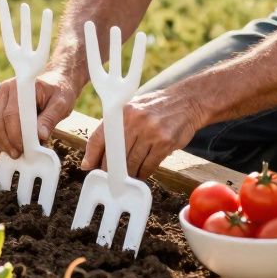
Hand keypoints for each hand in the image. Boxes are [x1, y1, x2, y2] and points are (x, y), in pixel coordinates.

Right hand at [0, 69, 79, 158]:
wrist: (56, 81)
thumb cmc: (59, 91)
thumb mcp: (61, 103)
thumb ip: (50, 118)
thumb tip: (40, 136)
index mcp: (20, 86)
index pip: (11, 114)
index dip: (15, 134)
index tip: (23, 148)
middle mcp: (6, 90)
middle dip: (7, 141)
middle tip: (18, 154)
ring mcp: (0, 98)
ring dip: (1, 141)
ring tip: (14, 153)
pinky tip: (9, 147)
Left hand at [81, 87, 201, 178]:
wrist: (187, 101)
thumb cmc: (156, 107)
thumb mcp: (133, 108)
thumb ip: (117, 126)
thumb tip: (98, 152)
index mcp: (123, 111)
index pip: (100, 136)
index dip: (92, 154)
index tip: (88, 166)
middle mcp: (135, 120)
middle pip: (114, 155)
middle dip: (110, 169)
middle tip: (110, 176)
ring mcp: (151, 132)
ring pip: (131, 163)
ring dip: (128, 173)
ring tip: (128, 175)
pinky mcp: (165, 143)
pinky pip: (148, 166)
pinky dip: (143, 173)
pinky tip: (142, 172)